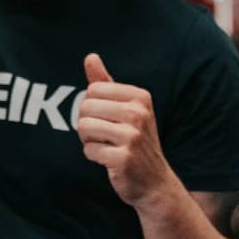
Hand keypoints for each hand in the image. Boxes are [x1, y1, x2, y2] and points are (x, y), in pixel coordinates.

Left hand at [77, 52, 175, 207]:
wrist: (154, 182)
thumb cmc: (135, 141)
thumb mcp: (126, 108)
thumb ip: (105, 82)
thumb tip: (90, 57)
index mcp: (140, 97)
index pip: (92, 90)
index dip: (91, 106)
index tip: (106, 119)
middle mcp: (138, 114)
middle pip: (85, 107)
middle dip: (87, 124)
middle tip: (105, 136)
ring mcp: (132, 136)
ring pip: (83, 128)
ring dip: (88, 140)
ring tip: (106, 146)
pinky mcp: (123, 158)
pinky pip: (88, 150)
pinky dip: (93, 156)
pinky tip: (110, 160)